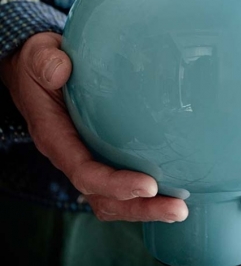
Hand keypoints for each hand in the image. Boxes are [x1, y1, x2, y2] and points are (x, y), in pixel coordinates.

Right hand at [0, 32, 187, 222]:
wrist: (37, 70)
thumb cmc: (39, 63)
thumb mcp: (37, 55)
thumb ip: (46, 61)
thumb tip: (61, 71)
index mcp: (55, 137)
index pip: (84, 172)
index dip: (116, 184)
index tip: (150, 186)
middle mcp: (70, 154)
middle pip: (103, 196)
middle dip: (139, 207)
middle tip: (177, 210)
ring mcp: (85, 156)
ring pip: (112, 196)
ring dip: (145, 207)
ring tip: (179, 208)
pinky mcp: (99, 150)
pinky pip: (119, 180)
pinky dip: (143, 193)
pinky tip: (170, 188)